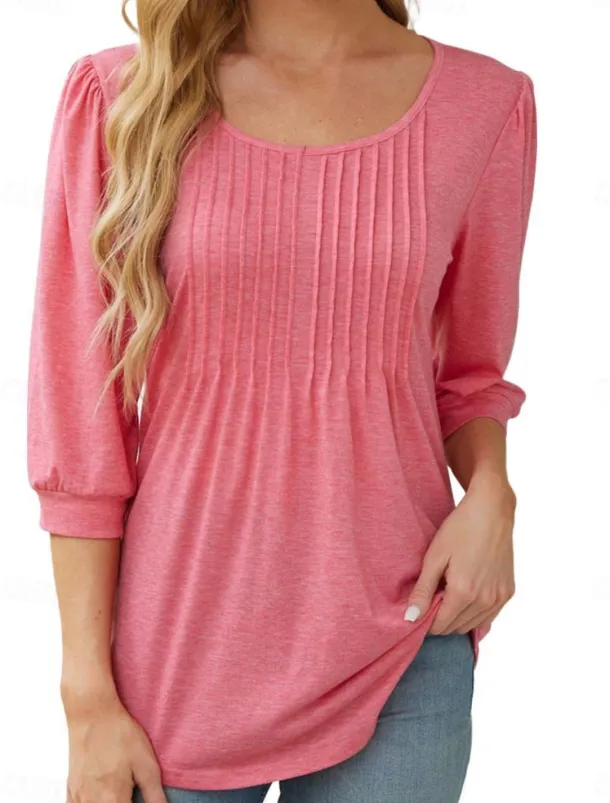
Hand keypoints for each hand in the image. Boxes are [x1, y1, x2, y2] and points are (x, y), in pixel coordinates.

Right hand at [63, 688, 167, 802]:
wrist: (92, 714)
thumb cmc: (120, 734)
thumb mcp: (146, 764)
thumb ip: (154, 795)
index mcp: (113, 800)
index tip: (139, 800)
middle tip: (130, 792)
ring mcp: (78, 797)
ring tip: (117, 793)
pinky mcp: (70, 790)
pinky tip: (101, 797)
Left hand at [404, 477, 516, 634]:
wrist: (491, 510)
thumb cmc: (460, 529)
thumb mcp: (434, 557)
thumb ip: (423, 590)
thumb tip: (411, 618)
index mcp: (464, 592)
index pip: (440, 625)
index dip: (426, 621)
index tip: (419, 608)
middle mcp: (485, 600)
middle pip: (455, 627)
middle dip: (441, 619)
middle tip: (432, 598)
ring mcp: (499, 598)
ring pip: (472, 625)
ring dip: (457, 618)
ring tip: (448, 594)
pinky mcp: (508, 592)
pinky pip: (488, 617)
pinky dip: (475, 614)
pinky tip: (465, 597)